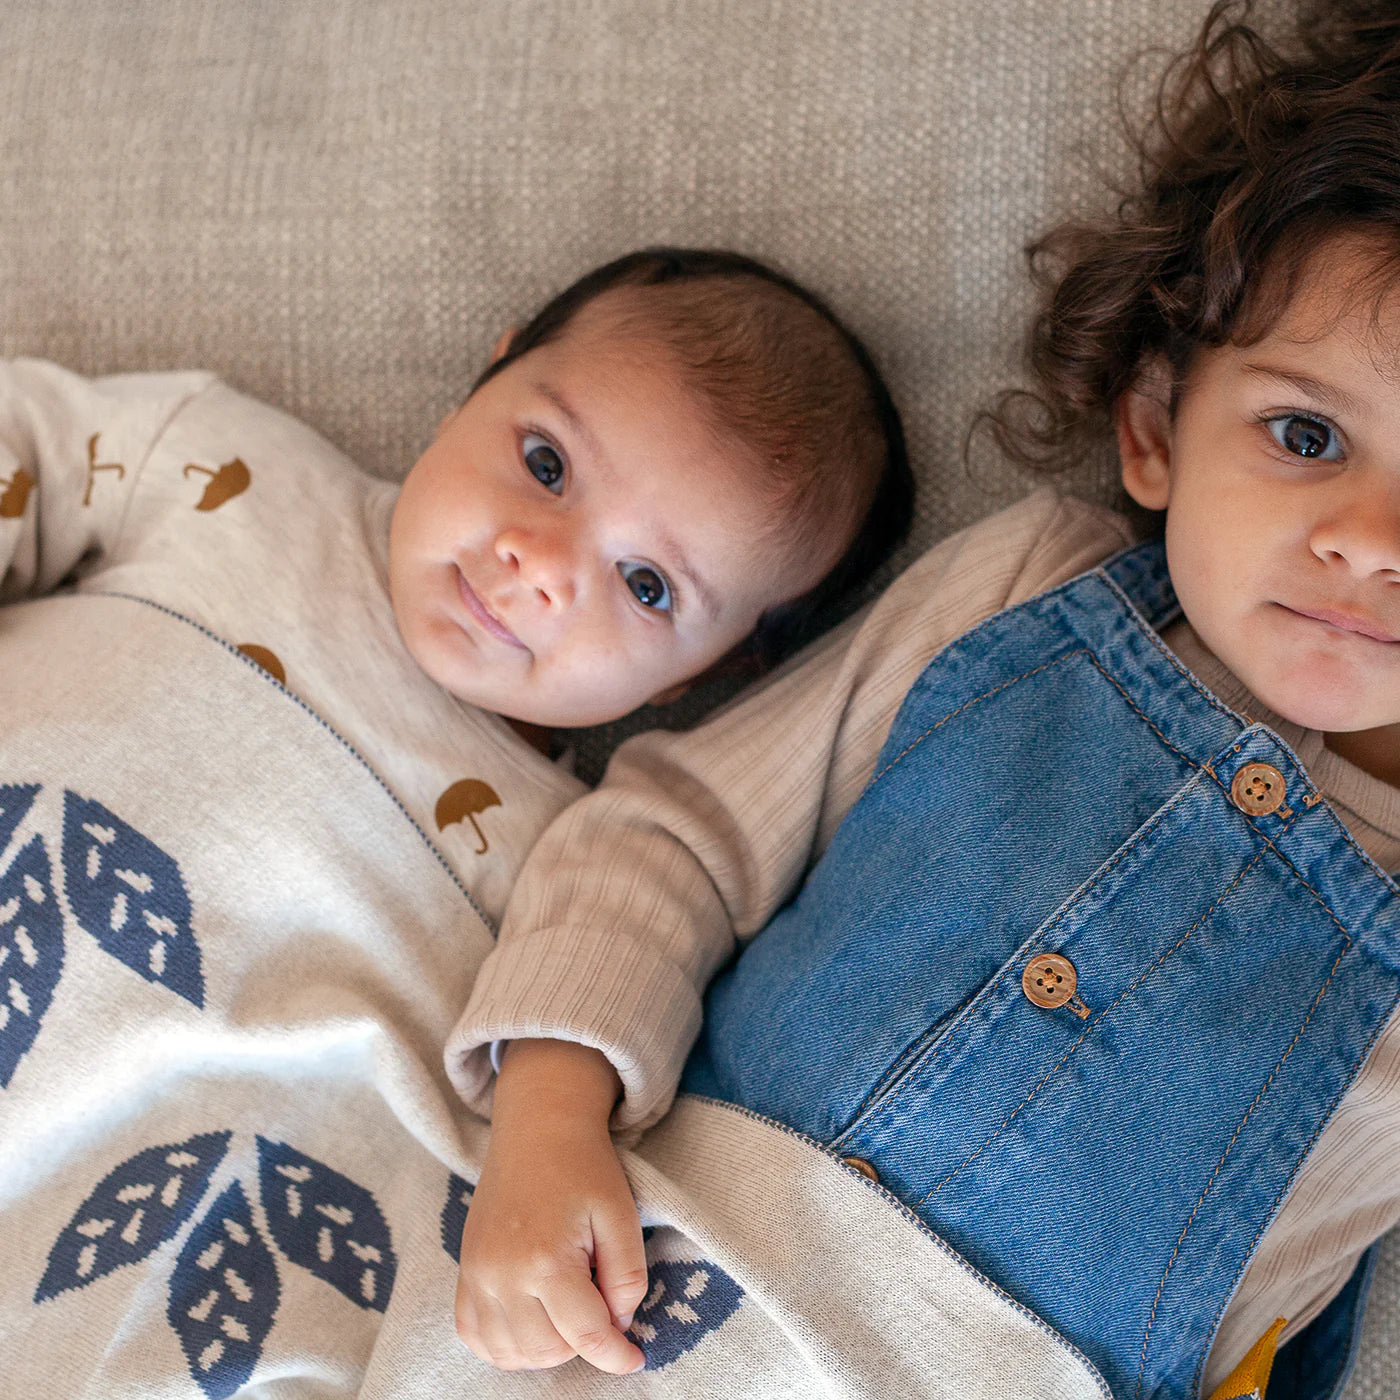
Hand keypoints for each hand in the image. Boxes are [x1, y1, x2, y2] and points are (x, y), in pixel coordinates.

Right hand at [456, 1039, 648, 1372]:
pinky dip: (504, 1345)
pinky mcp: (465, 1271)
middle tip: (600, 1304)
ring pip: (510, 1353)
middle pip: (547, 1352)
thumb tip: (620, 1324)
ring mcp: (477, 1275)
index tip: (635, 1358)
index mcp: (546, 1260)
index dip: (616, 1355)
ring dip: (546, 1349)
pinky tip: (532, 1322)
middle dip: (582, 1343)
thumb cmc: (584, 1166)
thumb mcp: (621, 1214)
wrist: (537, 1127)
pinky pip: (475, 1336)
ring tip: (569, 1312)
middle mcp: (502, 1275)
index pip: (586, 1337)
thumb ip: (628, 1276)